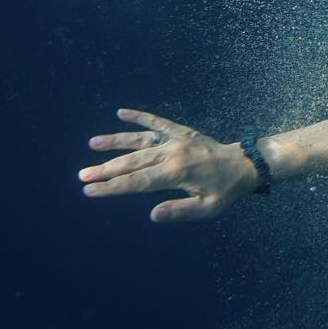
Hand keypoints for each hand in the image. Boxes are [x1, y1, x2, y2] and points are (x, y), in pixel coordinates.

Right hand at [78, 108, 258, 222]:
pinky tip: (121, 113)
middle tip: (82, 175)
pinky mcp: (180, 131)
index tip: (90, 190)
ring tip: (92, 144)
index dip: (112, 187)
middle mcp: (173, 153)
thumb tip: (152, 215)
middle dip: (105, 169)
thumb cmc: (225, 191)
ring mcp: (175, 140)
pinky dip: (140, 116)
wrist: (245, 165)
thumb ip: (180, 211)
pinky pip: (157, 122)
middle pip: (132, 162)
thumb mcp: (208, 209)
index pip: (137, 182)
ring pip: (139, 140)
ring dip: (115, 141)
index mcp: (177, 173)